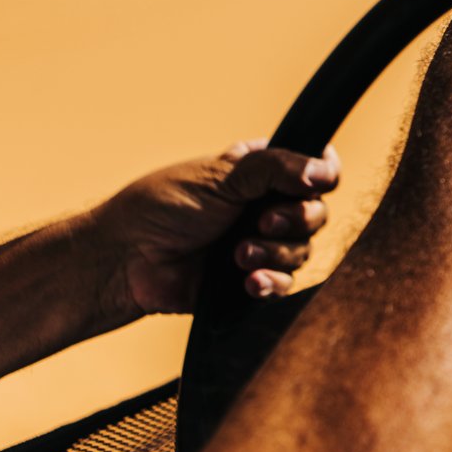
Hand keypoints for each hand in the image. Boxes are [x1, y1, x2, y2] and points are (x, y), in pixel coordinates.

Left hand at [89, 140, 339, 317]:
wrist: (127, 260)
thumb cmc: (164, 207)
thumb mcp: (223, 175)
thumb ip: (277, 167)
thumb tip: (324, 171)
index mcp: (262, 172)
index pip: (315, 168)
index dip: (323, 175)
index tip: (316, 181)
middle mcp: (266, 206)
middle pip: (316, 213)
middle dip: (295, 220)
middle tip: (262, 221)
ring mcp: (260, 244)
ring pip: (303, 251)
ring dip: (275, 253)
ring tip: (238, 254)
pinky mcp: (251, 280)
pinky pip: (285, 284)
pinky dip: (271, 282)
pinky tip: (249, 280)